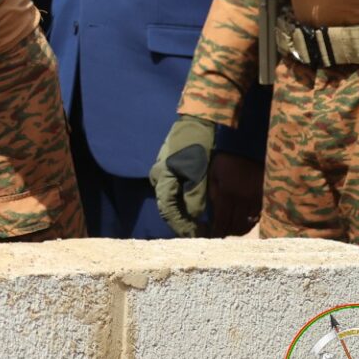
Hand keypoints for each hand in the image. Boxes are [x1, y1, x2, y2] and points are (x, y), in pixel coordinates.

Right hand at [150, 115, 216, 236]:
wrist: (196, 122)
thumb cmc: (196, 145)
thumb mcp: (197, 171)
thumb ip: (194, 195)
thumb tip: (194, 216)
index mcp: (162, 179)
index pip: (168, 210)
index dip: (181, 225)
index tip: (194, 236)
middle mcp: (159, 178)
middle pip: (167, 207)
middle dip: (182, 222)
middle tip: (198, 234)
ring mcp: (164, 174)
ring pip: (172, 200)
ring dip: (184, 214)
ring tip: (199, 225)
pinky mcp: (172, 170)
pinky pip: (176, 193)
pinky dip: (185, 204)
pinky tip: (196, 210)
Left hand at [207, 151, 263, 237]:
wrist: (248, 147)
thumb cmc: (226, 160)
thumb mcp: (213, 174)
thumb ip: (213, 194)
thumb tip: (212, 214)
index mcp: (228, 193)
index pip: (222, 221)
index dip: (217, 231)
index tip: (212, 237)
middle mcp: (244, 199)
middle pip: (237, 226)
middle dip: (228, 232)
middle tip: (222, 233)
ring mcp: (257, 199)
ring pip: (249, 223)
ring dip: (239, 229)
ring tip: (232, 229)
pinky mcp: (266, 197)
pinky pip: (259, 216)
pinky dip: (250, 221)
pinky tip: (244, 220)